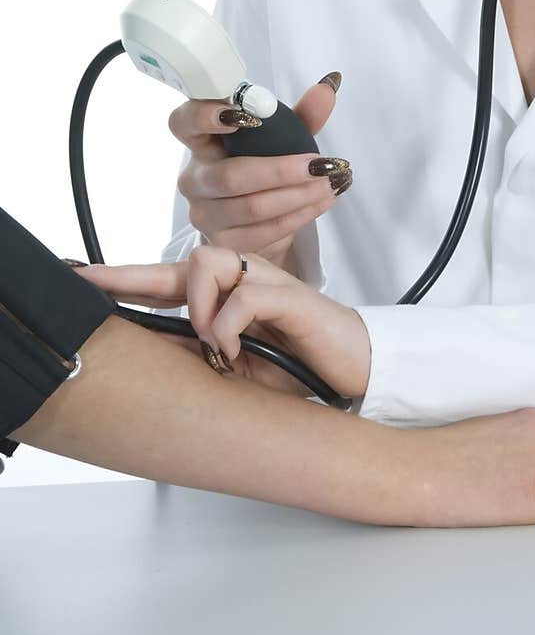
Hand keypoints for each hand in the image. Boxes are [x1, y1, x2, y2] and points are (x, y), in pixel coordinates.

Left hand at [73, 246, 370, 399]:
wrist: (355, 373)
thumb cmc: (299, 368)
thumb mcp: (237, 370)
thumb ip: (200, 354)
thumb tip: (147, 354)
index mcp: (227, 296)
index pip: (165, 281)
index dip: (121, 278)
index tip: (78, 278)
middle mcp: (242, 279)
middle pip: (180, 261)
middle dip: (131, 278)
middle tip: (94, 287)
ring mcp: (266, 282)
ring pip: (206, 263)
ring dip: (197, 306)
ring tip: (212, 345)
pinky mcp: (289, 294)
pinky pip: (242, 296)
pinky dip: (228, 326)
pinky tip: (235, 353)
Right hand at [168, 76, 351, 268]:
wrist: (262, 217)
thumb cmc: (265, 163)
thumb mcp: (284, 136)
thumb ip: (302, 113)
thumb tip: (328, 87)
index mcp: (200, 141)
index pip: (183, 123)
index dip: (204, 117)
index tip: (245, 115)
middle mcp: (194, 178)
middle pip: (229, 176)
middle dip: (280, 171)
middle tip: (320, 165)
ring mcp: (204, 213)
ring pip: (251, 208)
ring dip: (297, 196)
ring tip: (331, 182)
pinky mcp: (222, 241)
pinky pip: (263, 231)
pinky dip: (299, 216)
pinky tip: (322, 202)